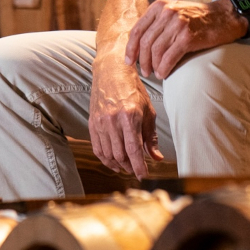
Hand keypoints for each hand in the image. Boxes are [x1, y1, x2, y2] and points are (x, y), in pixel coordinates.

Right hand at [88, 52, 163, 176]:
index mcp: (130, 116)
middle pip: (120, 155)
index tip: (144, 176)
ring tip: (126, 167)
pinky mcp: (92, 123)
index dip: (139, 166)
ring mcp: (101, 122)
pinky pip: (97, 148)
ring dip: (118, 165)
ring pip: (108, 154)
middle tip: (136, 171)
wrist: (111, 73)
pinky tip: (113, 162)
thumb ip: (151, 136)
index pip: (134, 149)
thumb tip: (157, 158)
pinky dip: (105, 159)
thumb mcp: (148, 111)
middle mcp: (113, 120)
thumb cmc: (133, 90)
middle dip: (129, 167)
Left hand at [126, 0, 247, 78]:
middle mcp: (167, 12)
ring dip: (153, 66)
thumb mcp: (175, 11)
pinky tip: (164, 73)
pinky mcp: (188, 37)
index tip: (129, 61)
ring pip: (156, 51)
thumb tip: (140, 46)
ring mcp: (178, 24)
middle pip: (145, 42)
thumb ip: (158, 23)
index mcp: (160, 6)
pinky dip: (164, 68)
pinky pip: (169, 57)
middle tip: (144, 71)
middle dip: (142, 60)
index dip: (131, 48)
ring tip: (156, 73)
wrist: (226, 16)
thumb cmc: (200, 18)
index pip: (138, 30)